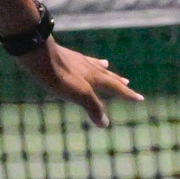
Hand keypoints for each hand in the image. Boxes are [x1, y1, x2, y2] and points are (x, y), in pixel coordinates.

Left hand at [14, 40, 140, 127]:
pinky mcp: (62, 56)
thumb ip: (93, 107)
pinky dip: (82, 61)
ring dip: (101, 69)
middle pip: (107, 75)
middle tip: (127, 83)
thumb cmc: (60, 76)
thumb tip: (105, 124)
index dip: (127, 94)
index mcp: (95, 77)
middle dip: (117, 82)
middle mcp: (88, 67)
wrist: (39, 54)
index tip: (140, 98)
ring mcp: (75, 60)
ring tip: (106, 66)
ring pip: (92, 65)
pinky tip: (76, 59)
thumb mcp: (79, 94)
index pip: (115, 87)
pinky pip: (77, 59)